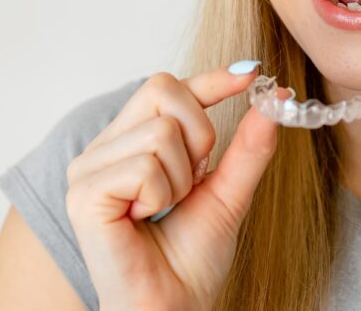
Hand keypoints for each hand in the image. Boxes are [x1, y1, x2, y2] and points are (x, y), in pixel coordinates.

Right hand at [65, 64, 280, 310]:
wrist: (173, 308)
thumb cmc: (190, 259)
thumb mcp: (229, 191)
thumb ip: (248, 145)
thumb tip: (275, 95)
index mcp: (129, 143)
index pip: (166, 87)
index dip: (210, 77)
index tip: (251, 73)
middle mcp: (103, 149)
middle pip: (162, 90)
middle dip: (198, 136)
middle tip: (191, 182)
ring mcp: (87, 169)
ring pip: (160, 131)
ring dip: (181, 177)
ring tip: (165, 208)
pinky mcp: (84, 193)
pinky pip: (144, 166)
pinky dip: (161, 195)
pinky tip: (145, 219)